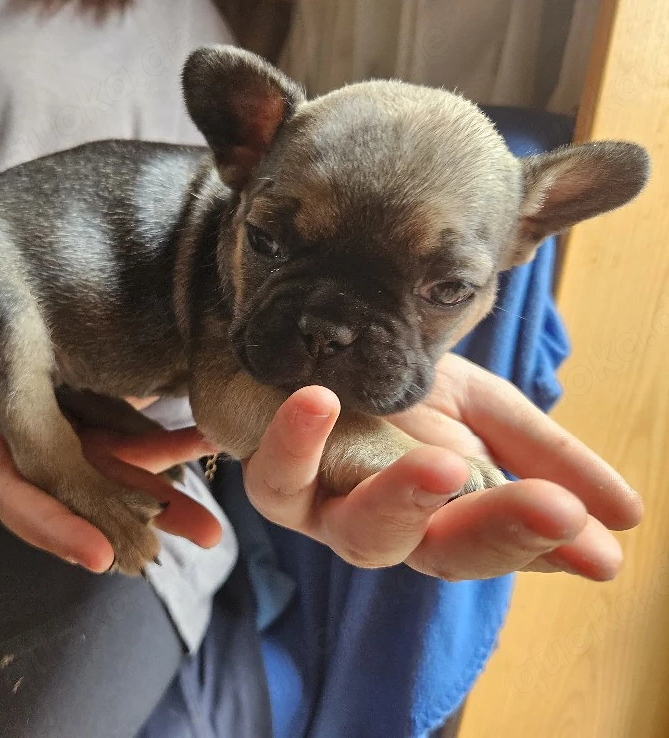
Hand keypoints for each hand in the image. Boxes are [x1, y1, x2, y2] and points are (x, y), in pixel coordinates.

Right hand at [0, 296, 221, 573]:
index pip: (21, 493)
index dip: (57, 526)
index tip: (100, 555)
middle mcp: (28, 445)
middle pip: (82, 497)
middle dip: (137, 524)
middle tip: (204, 539)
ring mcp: (56, 429)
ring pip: (110, 471)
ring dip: (162, 493)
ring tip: (216, 513)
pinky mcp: (75, 406)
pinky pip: (120, 432)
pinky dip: (160, 442)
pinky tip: (202, 439)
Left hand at [242, 354, 642, 581]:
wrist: (317, 348)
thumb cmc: (402, 391)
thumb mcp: (484, 413)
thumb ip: (545, 461)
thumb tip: (625, 519)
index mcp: (439, 517)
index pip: (491, 545)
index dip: (535, 545)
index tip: (596, 543)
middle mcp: (383, 525)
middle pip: (434, 551)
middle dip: (494, 531)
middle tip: (552, 506)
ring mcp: (323, 508)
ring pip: (360, 533)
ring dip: (404, 501)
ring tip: (444, 465)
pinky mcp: (274, 476)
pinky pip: (276, 475)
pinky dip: (296, 445)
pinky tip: (320, 402)